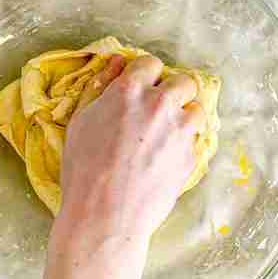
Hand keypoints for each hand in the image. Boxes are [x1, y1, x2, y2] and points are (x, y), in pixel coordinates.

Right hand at [57, 54, 203, 243]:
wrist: (105, 216)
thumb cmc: (84, 170)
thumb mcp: (80, 122)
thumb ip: (100, 86)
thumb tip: (116, 62)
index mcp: (129, 91)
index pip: (151, 63)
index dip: (146, 74)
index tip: (142, 87)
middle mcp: (159, 105)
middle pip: (183, 82)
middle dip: (173, 91)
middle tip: (158, 109)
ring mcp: (179, 131)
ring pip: (197, 110)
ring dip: (185, 117)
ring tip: (166, 134)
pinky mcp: (191, 157)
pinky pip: (194, 142)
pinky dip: (184, 146)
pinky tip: (164, 160)